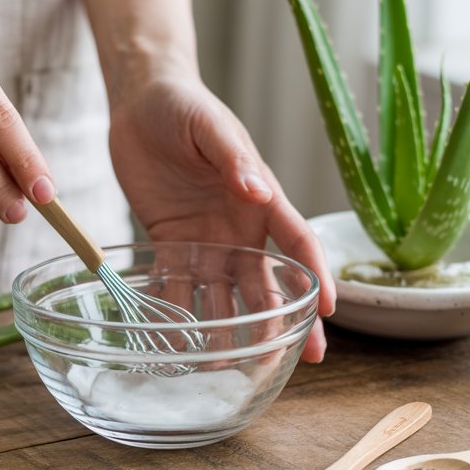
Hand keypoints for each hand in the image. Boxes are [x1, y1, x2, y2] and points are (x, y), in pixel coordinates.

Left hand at [108, 74, 336, 361]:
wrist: (141, 101)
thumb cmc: (183, 105)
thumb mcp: (210, 127)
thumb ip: (235, 159)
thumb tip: (260, 190)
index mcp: (262, 199)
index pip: (298, 244)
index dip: (316, 276)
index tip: (329, 310)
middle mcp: (240, 228)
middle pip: (268, 284)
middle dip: (280, 322)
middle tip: (288, 361)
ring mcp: (207, 240)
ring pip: (225, 295)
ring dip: (230, 331)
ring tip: (231, 369)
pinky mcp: (172, 244)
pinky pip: (178, 286)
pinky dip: (180, 315)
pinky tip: (181, 345)